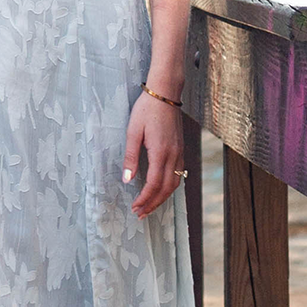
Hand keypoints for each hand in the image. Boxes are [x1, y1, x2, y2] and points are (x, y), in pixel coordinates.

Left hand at [122, 87, 184, 219]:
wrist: (165, 93)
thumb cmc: (147, 109)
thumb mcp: (133, 131)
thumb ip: (131, 157)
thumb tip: (126, 179)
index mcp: (161, 152)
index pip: (154, 184)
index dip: (145, 199)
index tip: (135, 208)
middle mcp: (174, 155)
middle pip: (166, 189)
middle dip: (153, 204)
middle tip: (140, 214)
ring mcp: (179, 152)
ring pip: (175, 183)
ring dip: (162, 198)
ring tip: (149, 207)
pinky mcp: (180, 149)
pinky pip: (179, 174)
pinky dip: (170, 187)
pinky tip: (162, 190)